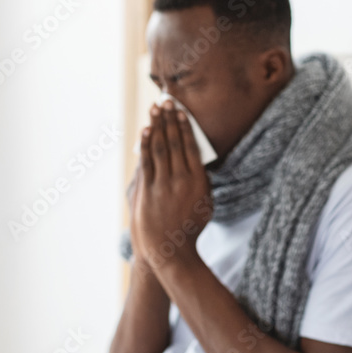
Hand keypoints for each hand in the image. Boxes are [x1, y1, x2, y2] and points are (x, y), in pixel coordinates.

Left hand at [130, 99, 212, 271]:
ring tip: (156, 110)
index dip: (185, 127)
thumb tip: (196, 162)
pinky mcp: (147, 191)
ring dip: (158, 126)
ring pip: (160, 149)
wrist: (170, 250)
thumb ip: (201, 182)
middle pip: (175, 143)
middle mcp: (181, 180)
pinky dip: (146, 145)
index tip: (181, 112)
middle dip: (170, 120)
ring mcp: (162, 185)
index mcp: (199, 181)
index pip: (191, 147)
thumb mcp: (205, 204)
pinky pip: (147, 163)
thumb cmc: (190, 228)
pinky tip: (146, 131)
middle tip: (167, 102)